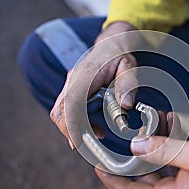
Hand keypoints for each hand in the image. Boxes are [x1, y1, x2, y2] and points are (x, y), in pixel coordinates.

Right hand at [50, 22, 136, 148]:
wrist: (111, 43)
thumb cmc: (120, 54)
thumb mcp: (129, 65)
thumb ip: (128, 83)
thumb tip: (126, 105)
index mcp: (85, 74)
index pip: (70, 102)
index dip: (71, 124)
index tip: (78, 142)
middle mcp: (73, 79)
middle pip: (59, 111)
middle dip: (70, 131)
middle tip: (89, 146)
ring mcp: (70, 84)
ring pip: (60, 112)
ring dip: (75, 128)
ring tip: (100, 135)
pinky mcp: (72, 90)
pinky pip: (67, 110)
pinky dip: (78, 123)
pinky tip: (96, 128)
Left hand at [96, 115, 188, 188]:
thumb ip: (165, 149)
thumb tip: (135, 146)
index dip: (111, 179)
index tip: (96, 163)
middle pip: (143, 182)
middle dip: (133, 159)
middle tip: (123, 136)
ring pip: (158, 173)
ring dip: (152, 152)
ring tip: (148, 128)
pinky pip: (174, 168)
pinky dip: (168, 152)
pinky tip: (170, 132)